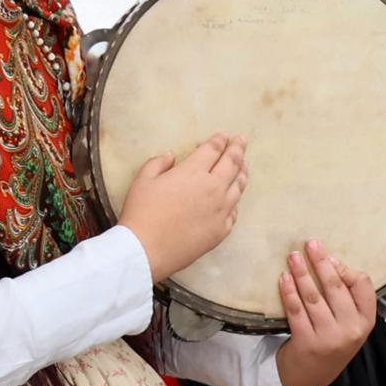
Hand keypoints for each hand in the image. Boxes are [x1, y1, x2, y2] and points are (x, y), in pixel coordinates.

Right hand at [118, 136, 246, 279]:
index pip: (213, 150)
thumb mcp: (143, 180)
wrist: (146, 249)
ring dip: (242, 173)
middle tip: (242, 141)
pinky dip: (236, 200)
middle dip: (238, 149)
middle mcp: (213, 188)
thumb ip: (158, 164)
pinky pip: (234, 211)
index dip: (220, 141)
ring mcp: (221, 210)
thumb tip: (170, 156)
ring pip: (238, 187)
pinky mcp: (221, 230)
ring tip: (244, 166)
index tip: (224, 136)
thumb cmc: (142, 213)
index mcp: (194, 172)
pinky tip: (235, 197)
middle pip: (232, 164)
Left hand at [273, 241, 380, 385]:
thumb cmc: (331, 342)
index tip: (331, 258)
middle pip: (335, 287)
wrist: (311, 377)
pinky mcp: (307, 342)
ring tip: (293, 257)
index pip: (363, 285)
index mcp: (366, 321)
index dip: (346, 269)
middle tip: (310, 244)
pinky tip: (283, 278)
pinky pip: (296, 310)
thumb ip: (347, 299)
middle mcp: (351, 329)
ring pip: (313, 296)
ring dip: (301, 273)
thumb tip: (331, 261)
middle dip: (321, 262)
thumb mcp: (349, 324)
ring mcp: (329, 337)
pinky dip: (288, 291)